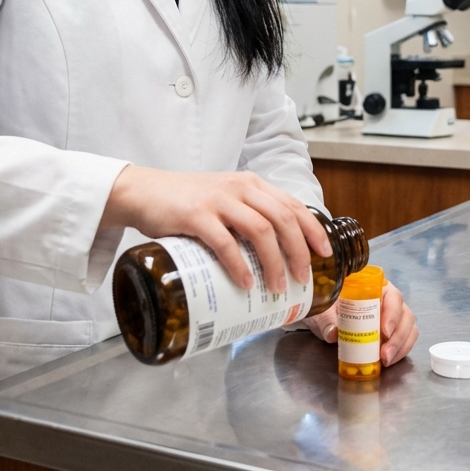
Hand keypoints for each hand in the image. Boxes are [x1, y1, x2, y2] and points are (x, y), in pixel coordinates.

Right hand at [100, 166, 330, 292]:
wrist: (144, 191)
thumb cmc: (186, 201)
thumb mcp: (224, 199)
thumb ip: (246, 215)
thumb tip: (274, 254)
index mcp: (251, 184)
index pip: (292, 205)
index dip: (313, 229)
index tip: (325, 253)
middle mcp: (239, 188)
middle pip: (282, 219)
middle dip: (298, 251)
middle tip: (302, 278)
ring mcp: (218, 200)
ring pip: (260, 230)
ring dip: (274, 261)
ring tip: (277, 286)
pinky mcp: (195, 215)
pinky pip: (224, 242)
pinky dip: (239, 264)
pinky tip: (246, 282)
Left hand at [301, 281, 417, 366]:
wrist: (324, 316)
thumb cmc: (327, 305)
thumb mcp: (323, 310)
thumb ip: (326, 320)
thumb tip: (332, 333)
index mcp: (375, 286)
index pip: (393, 296)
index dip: (392, 313)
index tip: (384, 331)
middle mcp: (388, 299)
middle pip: (405, 314)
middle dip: (398, 337)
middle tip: (384, 355)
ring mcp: (393, 316)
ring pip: (409, 328)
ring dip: (401, 346)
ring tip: (386, 361)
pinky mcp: (393, 332)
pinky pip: (405, 341)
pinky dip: (400, 352)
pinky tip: (388, 361)